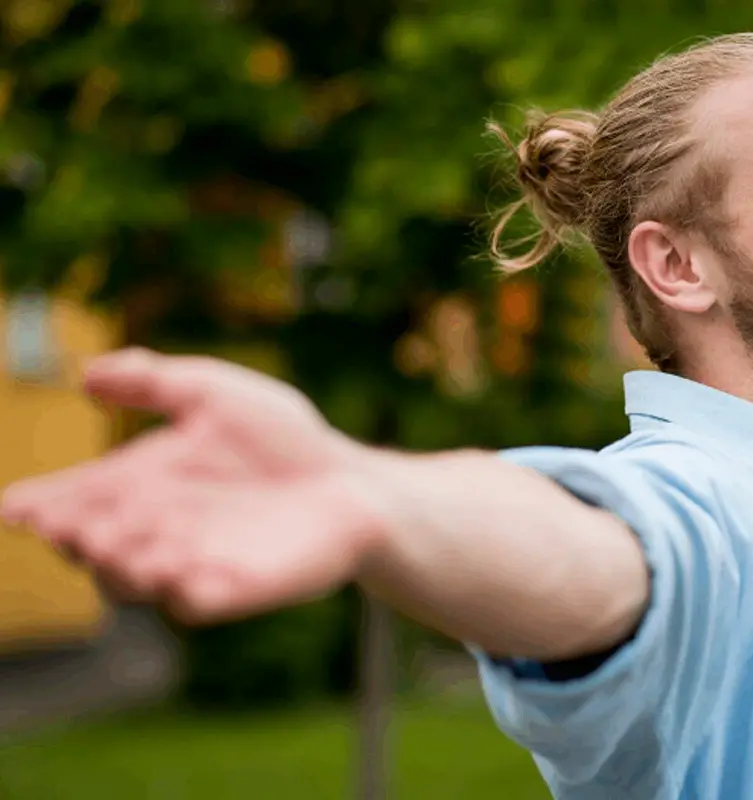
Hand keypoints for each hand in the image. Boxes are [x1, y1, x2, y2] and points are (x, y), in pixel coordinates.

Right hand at [0, 348, 376, 623]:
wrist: (347, 480)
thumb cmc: (283, 439)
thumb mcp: (215, 392)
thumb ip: (154, 380)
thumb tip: (86, 373)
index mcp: (138, 484)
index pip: (72, 500)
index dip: (39, 505)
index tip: (15, 506)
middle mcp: (151, 529)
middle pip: (92, 543)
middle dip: (74, 533)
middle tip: (65, 522)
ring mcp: (189, 565)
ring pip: (132, 579)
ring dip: (118, 562)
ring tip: (112, 540)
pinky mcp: (233, 591)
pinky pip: (193, 600)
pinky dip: (179, 587)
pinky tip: (176, 566)